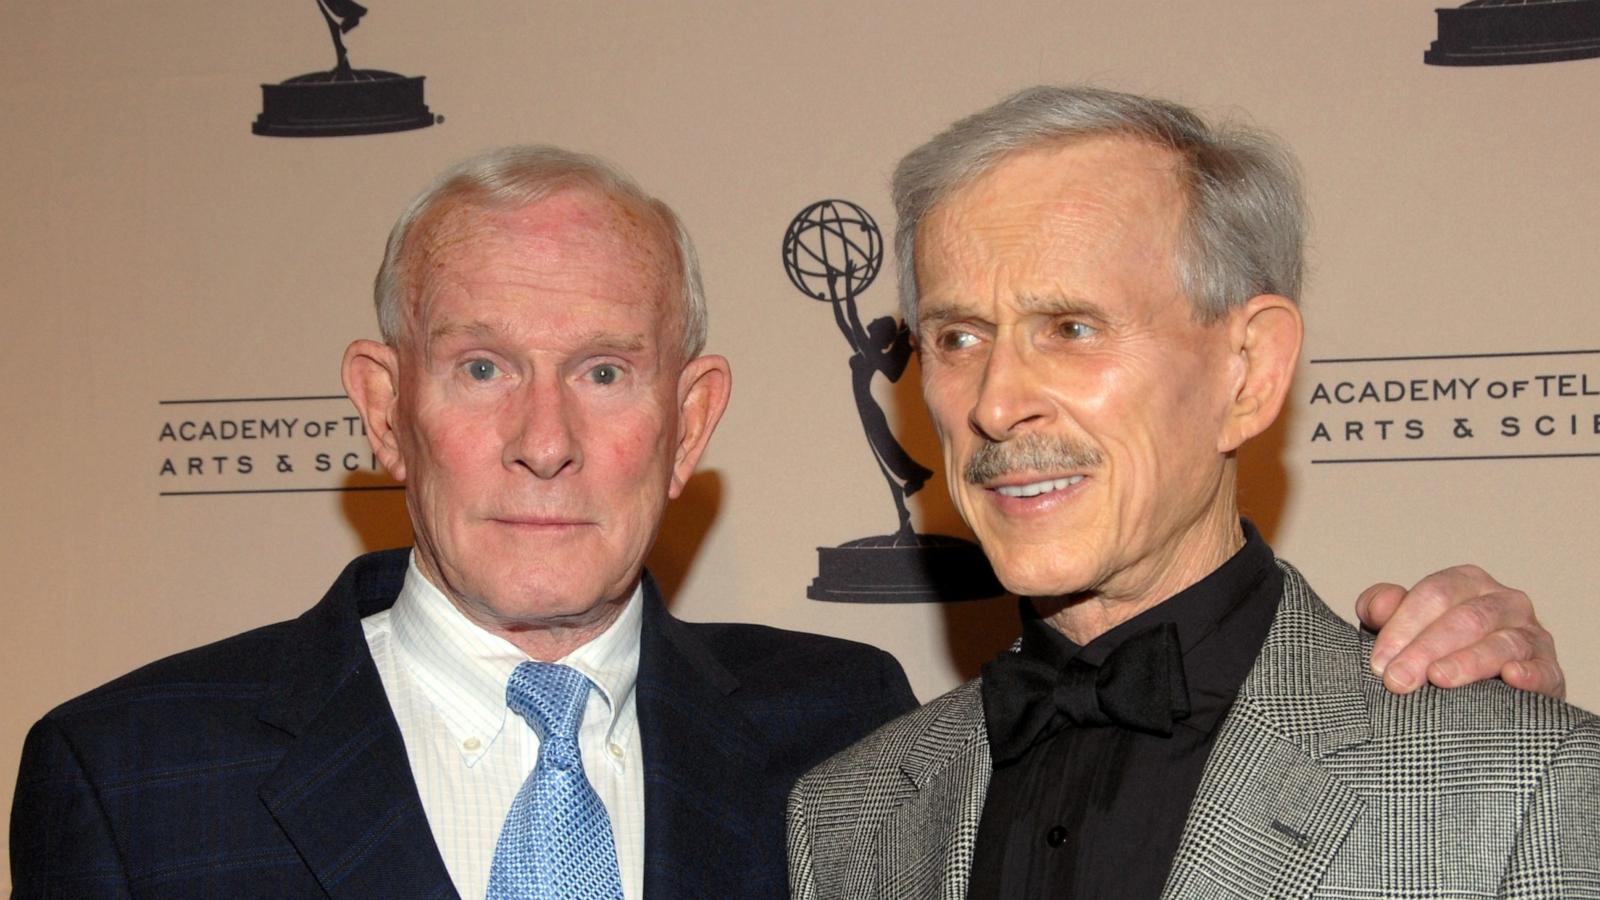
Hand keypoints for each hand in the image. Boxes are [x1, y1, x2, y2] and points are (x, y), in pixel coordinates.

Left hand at [1355, 565, 1562, 698]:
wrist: (1480, 691)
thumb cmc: (1432, 651)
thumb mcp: (1401, 627)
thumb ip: (1381, 610)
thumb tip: (1378, 606)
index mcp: (1467, 582)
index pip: (1434, 594)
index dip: (1403, 627)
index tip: (1379, 662)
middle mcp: (1504, 601)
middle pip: (1466, 618)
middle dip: (1427, 649)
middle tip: (1398, 680)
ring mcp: (1531, 634)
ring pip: (1501, 642)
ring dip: (1468, 662)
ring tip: (1439, 679)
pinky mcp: (1549, 671)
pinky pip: (1543, 669)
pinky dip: (1529, 673)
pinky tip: (1511, 678)